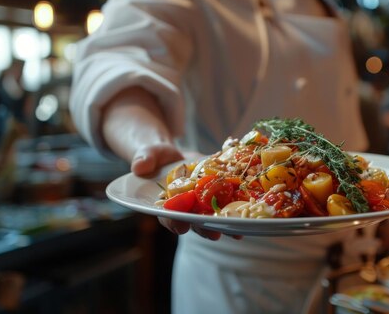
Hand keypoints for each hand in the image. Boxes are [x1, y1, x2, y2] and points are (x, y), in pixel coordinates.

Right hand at [101, 86, 225, 239]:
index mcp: (166, 204)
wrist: (172, 154)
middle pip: (194, 221)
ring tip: (237, 233)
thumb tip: (139, 167)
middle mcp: (186, 207)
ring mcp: (202, 202)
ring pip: (213, 216)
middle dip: (205, 228)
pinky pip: (228, 201)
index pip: (167, 216)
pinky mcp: (217, 192)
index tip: (180, 226)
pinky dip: (238, 208)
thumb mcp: (148, 154)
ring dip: (225, 225)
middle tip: (214, 234)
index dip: (174, 222)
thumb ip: (144, 159)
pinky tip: (250, 214)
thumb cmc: (155, 156)